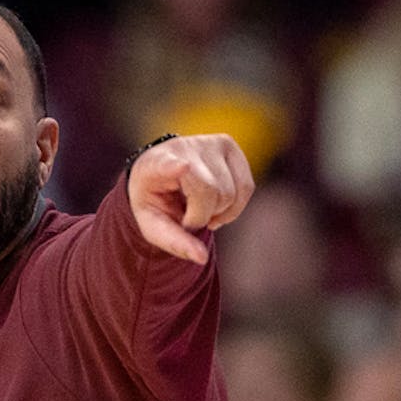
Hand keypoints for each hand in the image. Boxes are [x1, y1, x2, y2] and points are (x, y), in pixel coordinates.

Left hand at [127, 134, 254, 264]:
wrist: (160, 173)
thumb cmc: (156, 201)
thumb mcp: (153, 225)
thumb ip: (175, 242)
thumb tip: (201, 258)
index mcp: (154, 166)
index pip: (166, 165)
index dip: (174, 167)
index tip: (182, 166)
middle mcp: (183, 148)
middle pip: (210, 193)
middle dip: (203, 217)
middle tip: (188, 217)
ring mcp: (209, 142)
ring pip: (231, 192)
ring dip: (219, 213)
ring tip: (199, 209)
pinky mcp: (229, 145)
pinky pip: (247, 186)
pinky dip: (235, 206)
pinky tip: (216, 205)